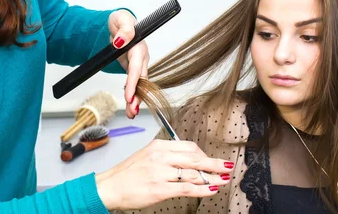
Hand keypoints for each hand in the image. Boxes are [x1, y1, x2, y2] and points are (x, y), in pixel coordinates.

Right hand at [95, 139, 233, 210]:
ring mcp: (160, 172)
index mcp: (158, 146)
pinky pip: (187, 188)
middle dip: (214, 163)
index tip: (212, 160)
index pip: (189, 146)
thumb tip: (188, 161)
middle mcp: (161, 156)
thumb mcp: (147, 156)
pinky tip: (212, 190)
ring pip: (194, 173)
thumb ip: (166, 156)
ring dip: (212, 178)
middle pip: (195, 158)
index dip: (204, 154)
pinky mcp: (160, 188)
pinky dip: (203, 189)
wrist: (109, 187)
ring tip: (222, 181)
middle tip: (227, 167)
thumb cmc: (127, 174)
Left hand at [108, 10, 149, 118]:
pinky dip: (132, 96)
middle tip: (131, 110)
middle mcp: (141, 57)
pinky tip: (129, 107)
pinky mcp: (133, 68)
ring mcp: (138, 64)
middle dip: (137, 96)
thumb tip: (121, 40)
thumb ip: (124, 29)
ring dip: (136, 100)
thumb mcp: (120, 18)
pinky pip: (134, 84)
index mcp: (139, 46)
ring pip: (139, 84)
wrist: (118, 23)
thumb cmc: (120, 20)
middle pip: (141, 79)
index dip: (133, 82)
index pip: (136, 67)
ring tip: (130, 113)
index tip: (129, 96)